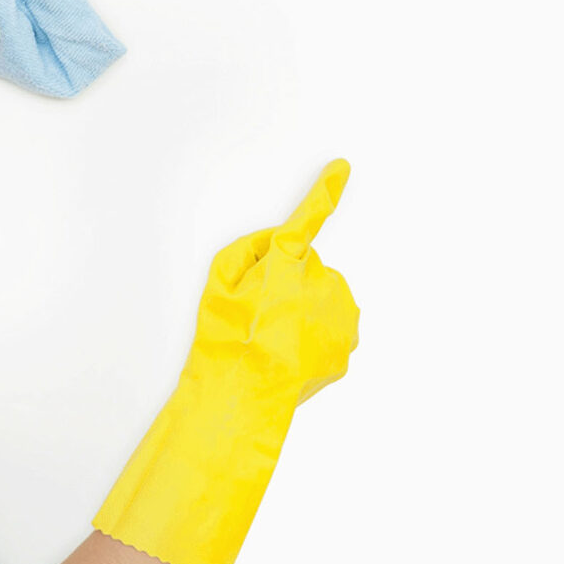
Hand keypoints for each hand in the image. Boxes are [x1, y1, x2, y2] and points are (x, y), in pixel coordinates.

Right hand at [89, 158, 360, 563]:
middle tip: (258, 312)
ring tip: (271, 337)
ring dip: (303, 310)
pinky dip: (312, 337)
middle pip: (307, 269)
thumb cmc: (225, 337)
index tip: (343, 167)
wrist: (243, 396)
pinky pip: (329, 329)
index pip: (308, 220)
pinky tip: (287, 354)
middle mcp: (325, 285)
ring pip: (322, 299)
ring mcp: (341, 318)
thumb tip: (277, 246)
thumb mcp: (218, 279)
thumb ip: (249, 249)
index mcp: (291, 263)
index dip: (325, 191)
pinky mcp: (345, 347)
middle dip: (288, 282)